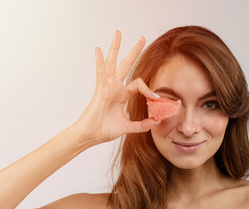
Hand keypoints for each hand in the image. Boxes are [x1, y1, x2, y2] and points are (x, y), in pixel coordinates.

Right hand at [72, 30, 160, 145]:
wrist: (91, 136)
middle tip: (143, 38)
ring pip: (112, 63)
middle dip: (134, 52)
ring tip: (118, 33)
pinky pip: (100, 72)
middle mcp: (115, 87)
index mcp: (122, 94)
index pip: (139, 84)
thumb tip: (156, 122)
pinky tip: (98, 49)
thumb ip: (142, 124)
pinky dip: (99, 61)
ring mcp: (107, 86)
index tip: (157, 98)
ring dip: (116, 48)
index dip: (149, 89)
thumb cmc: (105, 130)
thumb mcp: (128, 127)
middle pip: (126, 65)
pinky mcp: (100, 90)